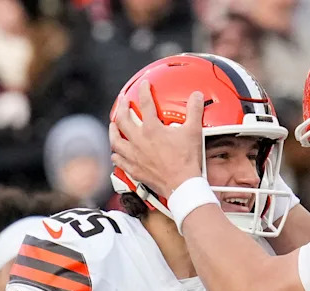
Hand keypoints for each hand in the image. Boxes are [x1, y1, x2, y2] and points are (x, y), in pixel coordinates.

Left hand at [109, 82, 204, 198]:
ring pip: (115, 140)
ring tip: (114, 125)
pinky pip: (118, 161)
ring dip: (113, 131)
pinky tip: (117, 153)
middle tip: (123, 103)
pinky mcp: (134, 169)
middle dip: (122, 108)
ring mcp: (134, 156)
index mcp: (152, 129)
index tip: (144, 86)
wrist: (182, 185)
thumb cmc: (187, 161)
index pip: (145, 103)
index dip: (144, 91)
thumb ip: (194, 111)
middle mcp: (139, 141)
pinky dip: (116, 155)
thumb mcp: (194, 132)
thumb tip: (196, 97)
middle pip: (123, 120)